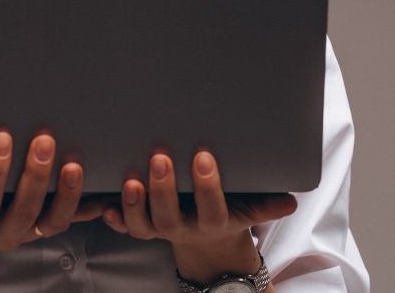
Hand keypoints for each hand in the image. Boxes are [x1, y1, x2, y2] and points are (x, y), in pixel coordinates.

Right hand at [0, 132, 103, 256]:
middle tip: (43, 139)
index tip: (2, 138)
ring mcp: (29, 233)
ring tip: (75, 163)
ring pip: (54, 221)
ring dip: (67, 193)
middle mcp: (4, 234)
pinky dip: (89, 205)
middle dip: (35, 175)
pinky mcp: (47, 227)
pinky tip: (105, 186)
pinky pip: (73, 221)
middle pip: (24, 210)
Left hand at [101, 150, 296, 282]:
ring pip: (142, 225)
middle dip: (164, 188)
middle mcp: (183, 228)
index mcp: (213, 222)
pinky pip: (123, 227)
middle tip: (161, 157)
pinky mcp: (141, 225)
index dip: (207, 187)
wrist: (208, 237)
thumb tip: (290, 201)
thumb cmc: (229, 208)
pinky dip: (113, 217)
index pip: (211, 209)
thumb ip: (266, 204)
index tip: (204, 156)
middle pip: (170, 217)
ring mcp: (159, 228)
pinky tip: (104, 204)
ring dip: (134, 203)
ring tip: (131, 179)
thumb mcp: (249, 208)